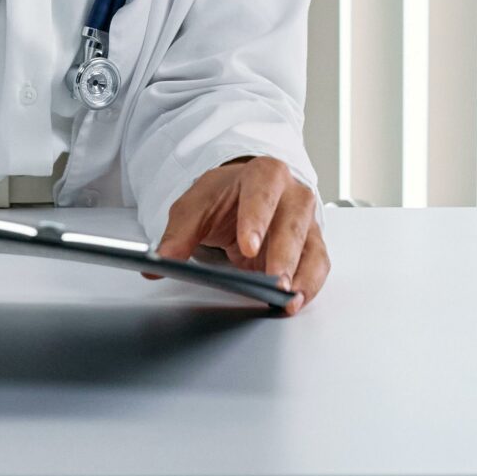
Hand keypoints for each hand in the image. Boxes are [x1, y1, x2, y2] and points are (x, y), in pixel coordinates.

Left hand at [151, 156, 330, 314]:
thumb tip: (159, 262)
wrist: (239, 197)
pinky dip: (309, 285)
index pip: (264, 191)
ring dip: (302, 275)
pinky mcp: (311, 246)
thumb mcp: (194, 208)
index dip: (258, 218)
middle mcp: (292, 194)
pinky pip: (317, 266)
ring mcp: (306, 221)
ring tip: (287, 300)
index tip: (248, 246)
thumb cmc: (223, 199)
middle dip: (285, 254)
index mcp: (264, 174)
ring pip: (312, 246)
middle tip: (274, 282)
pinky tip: (294, 302)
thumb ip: (178, 234)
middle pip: (295, 221)